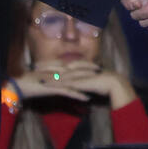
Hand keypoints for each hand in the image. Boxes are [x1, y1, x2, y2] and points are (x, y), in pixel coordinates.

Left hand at [21, 59, 137, 107]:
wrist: (113, 84)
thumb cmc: (104, 83)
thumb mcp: (91, 81)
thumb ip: (84, 81)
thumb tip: (80, 84)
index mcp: (80, 67)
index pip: (63, 64)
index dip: (52, 63)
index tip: (42, 63)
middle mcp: (77, 69)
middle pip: (58, 66)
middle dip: (46, 66)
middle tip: (34, 65)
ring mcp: (77, 75)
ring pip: (59, 74)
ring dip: (47, 75)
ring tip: (36, 76)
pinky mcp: (78, 82)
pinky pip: (63, 83)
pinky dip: (53, 84)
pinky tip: (46, 85)